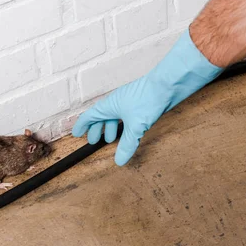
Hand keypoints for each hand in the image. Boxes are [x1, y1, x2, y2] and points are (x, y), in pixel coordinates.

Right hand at [72, 30, 222, 165]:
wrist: (168, 83)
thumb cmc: (148, 99)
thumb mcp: (136, 126)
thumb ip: (127, 145)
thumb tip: (119, 161)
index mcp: (109, 105)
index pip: (89, 116)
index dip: (82, 126)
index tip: (76, 134)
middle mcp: (116, 103)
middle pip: (101, 117)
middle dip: (97, 130)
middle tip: (93, 141)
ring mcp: (128, 102)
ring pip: (114, 116)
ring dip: (110, 128)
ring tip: (112, 140)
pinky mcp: (140, 104)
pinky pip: (125, 116)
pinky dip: (122, 126)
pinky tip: (129, 131)